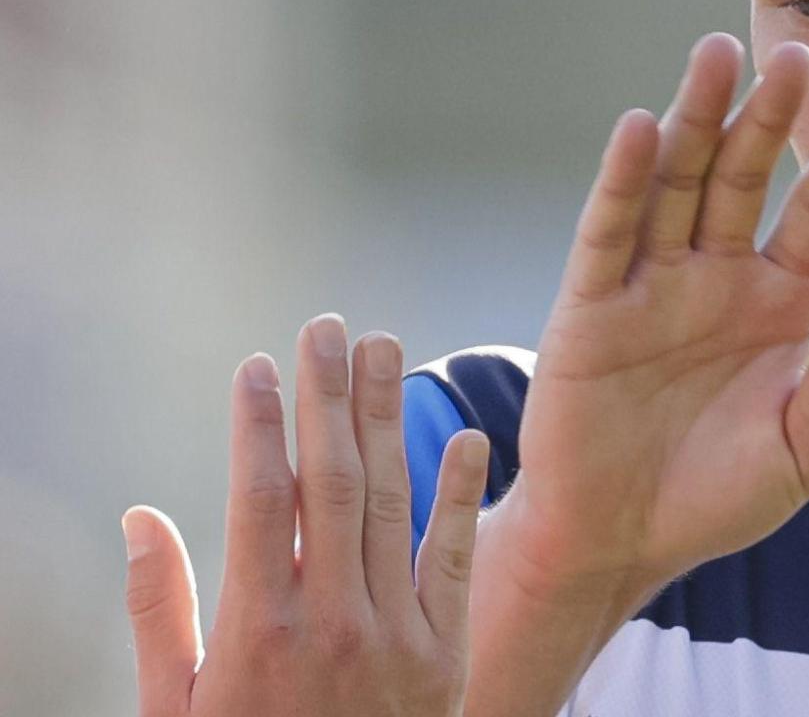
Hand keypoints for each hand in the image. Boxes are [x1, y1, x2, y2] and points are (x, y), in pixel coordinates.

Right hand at [121, 318, 489, 716]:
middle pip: (332, 483)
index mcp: (258, 631)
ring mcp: (396, 636)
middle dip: (325, 397)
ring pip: (393, 504)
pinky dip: (464, 496)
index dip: (259, 426)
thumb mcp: (173, 710)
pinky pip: (457, 561)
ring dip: (388, 420)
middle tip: (325, 327)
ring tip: (383, 350)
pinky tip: (471, 434)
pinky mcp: (446, 656)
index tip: (257, 364)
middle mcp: (332, 622)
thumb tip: (140, 516)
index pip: (261, 500)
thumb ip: (158, 612)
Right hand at [497, 32, 808, 602]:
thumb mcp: (795, 459)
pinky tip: (641, 127)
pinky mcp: (590, 307)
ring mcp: (653, 283)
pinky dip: (623, 181)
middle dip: (770, 116)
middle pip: (746, 177)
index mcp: (780, 299)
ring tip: (717, 54)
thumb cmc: (717, 496)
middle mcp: (718, 274)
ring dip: (695, 119)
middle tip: (798, 54)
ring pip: (678, 184)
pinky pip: (610, 234)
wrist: (620, 542)